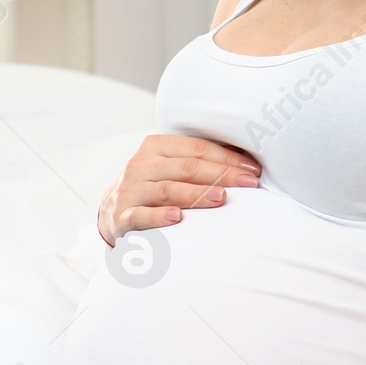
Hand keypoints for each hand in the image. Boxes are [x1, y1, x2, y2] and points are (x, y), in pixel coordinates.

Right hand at [97, 135, 260, 247]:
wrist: (112, 213)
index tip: (253, 170)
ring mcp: (130, 191)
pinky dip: (158, 216)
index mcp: (156, 146)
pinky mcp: (121, 217)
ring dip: (196, 194)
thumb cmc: (154, 187)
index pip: (196, 149)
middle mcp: (141, 164)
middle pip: (186, 167)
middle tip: (249, 184)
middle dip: (221, 174)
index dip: (227, 158)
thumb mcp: (169, 168)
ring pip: (167, 189)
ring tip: (221, 198)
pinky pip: (141, 215)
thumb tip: (246, 164)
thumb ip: (197, 163)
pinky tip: (177, 218)